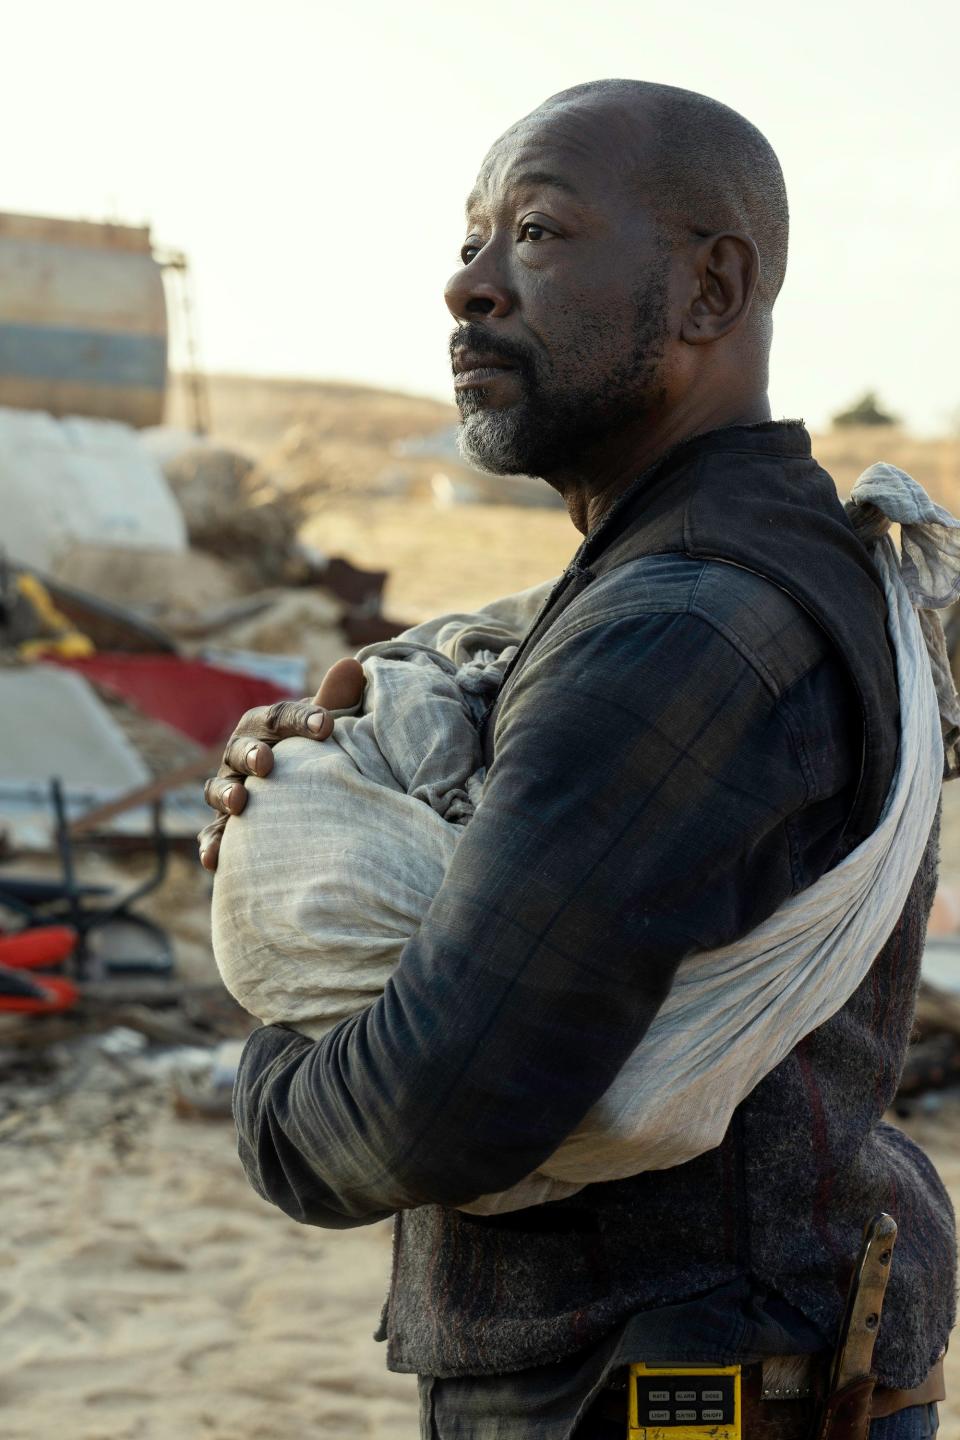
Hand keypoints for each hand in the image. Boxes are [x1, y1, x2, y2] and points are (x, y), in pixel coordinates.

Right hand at [198, 657, 364, 871]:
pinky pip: (214, 835)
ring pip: (219, 790)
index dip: (301, 720)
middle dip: (252, 754)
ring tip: (240, 802)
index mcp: (267, 727)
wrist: (305, 791)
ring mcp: (231, 789)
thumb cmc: (318, 751)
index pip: (281, 718)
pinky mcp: (227, 827)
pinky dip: (211, 844)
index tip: (326, 725)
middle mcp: (242, 754)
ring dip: (226, 794)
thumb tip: (352, 666)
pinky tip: (214, 859)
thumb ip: (336, 702)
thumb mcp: (327, 728)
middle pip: (241, 749)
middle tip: (267, 762)